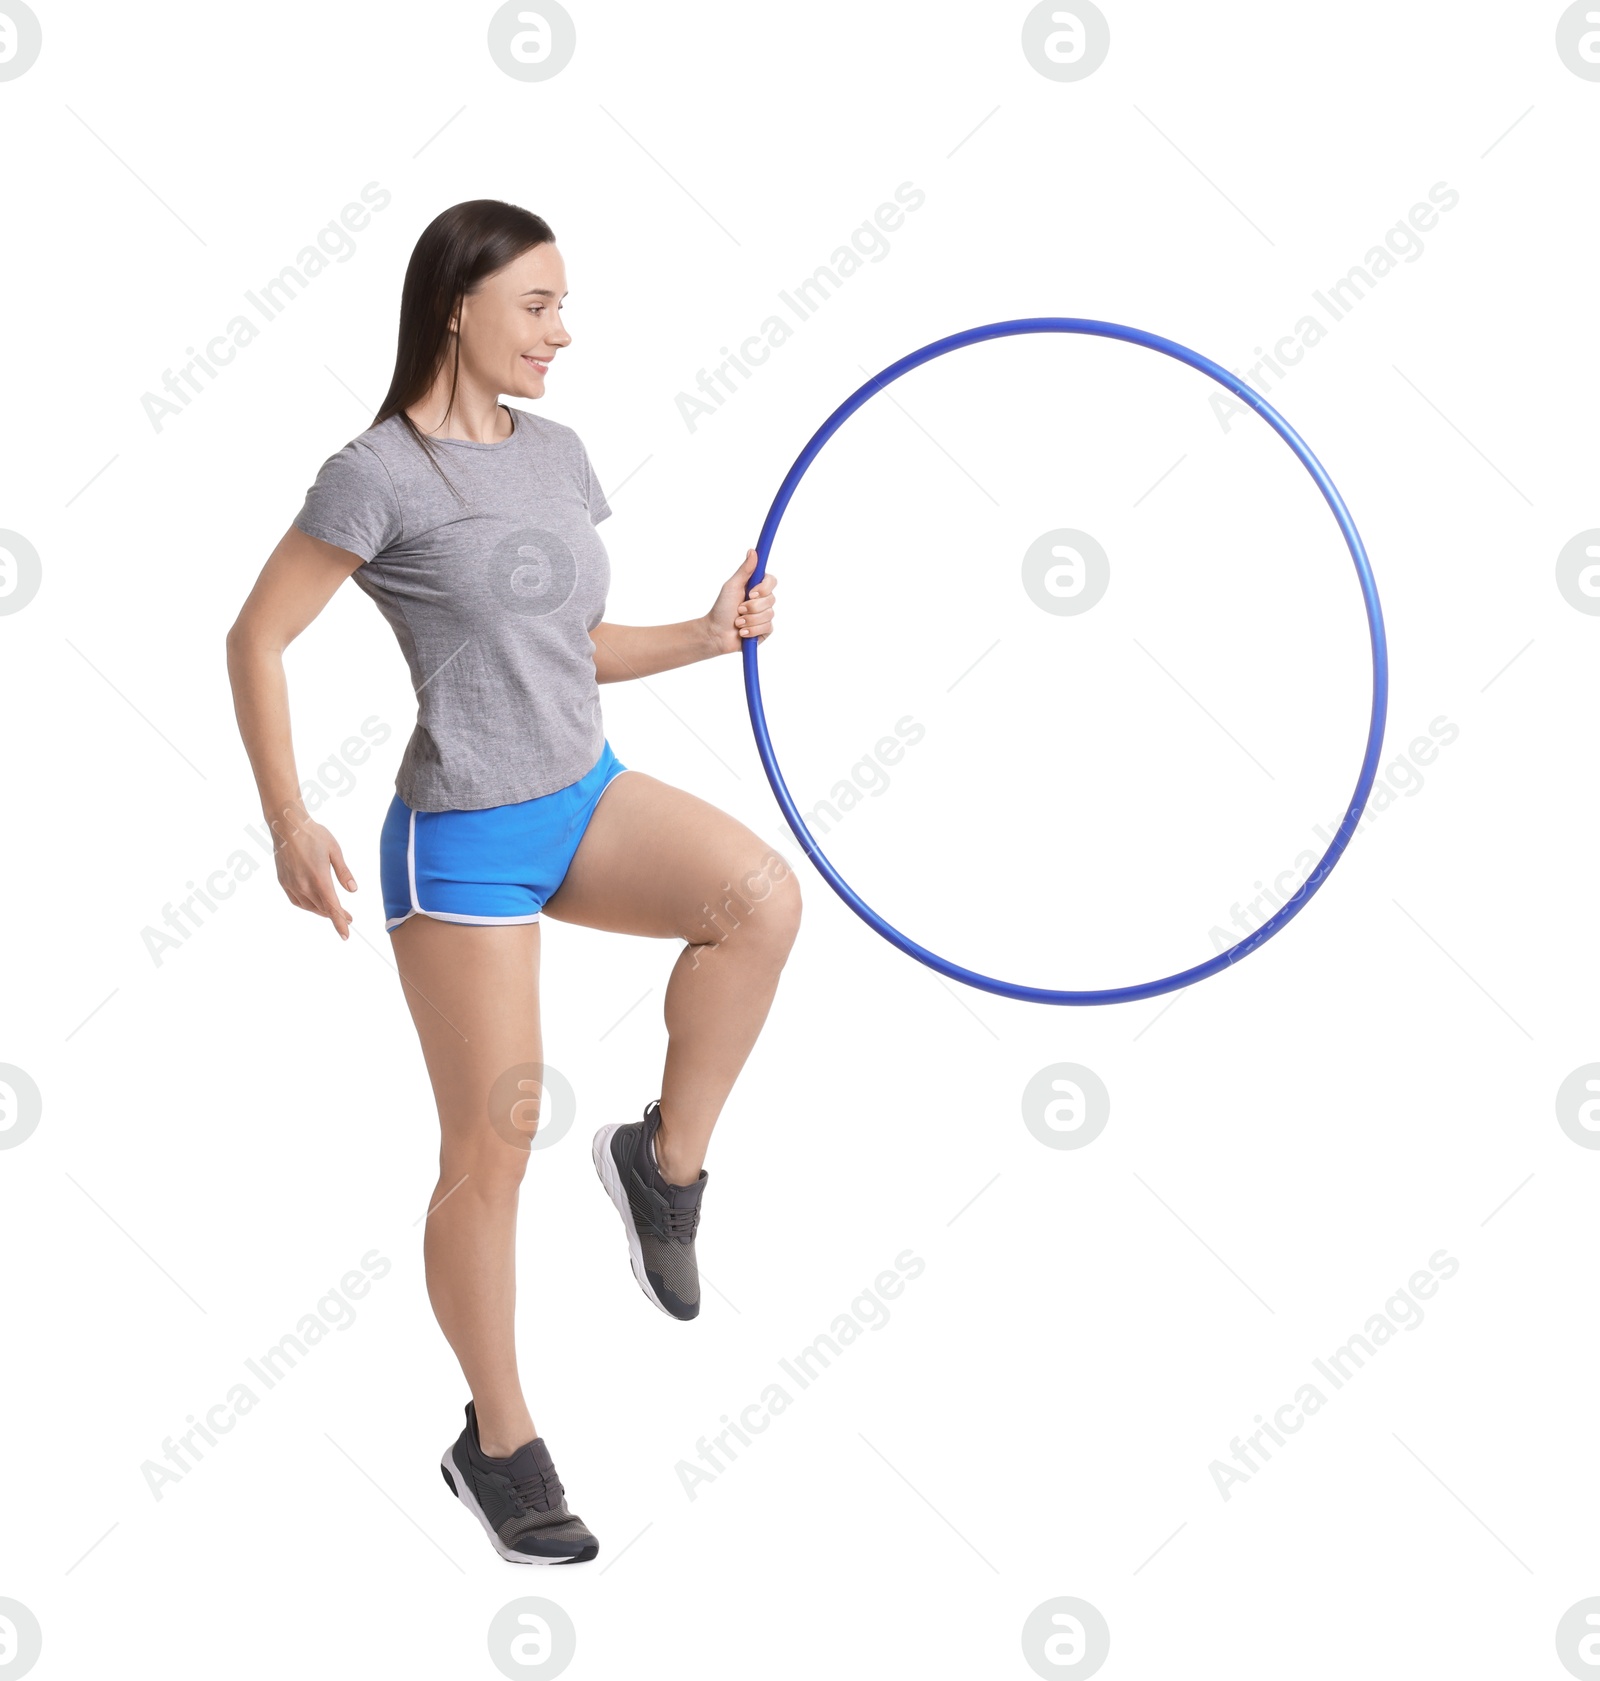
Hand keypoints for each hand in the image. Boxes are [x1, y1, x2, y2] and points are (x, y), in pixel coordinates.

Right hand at [272, 812, 356, 939]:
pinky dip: (307, 906)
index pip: (332, 907)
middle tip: (348, 918)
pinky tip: (314, 904)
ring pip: (309, 907)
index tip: (346, 935)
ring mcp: (292, 885)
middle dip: (336, 915)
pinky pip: (297, 901)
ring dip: (322, 911)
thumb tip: (353, 891)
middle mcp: (304, 885)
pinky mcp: (283, 882)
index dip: (339, 923)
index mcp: (319, 879)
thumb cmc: (314, 835)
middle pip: (322, 909)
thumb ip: (344, 873)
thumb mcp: (335, 851)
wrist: (287, 826)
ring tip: (333, 911)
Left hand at [704, 548, 776, 654]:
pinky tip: (742, 632)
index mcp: (756, 587)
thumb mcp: (732, 586)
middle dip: (752, 607)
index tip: (751, 593)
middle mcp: (762, 600)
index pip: (772, 581)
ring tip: (737, 622)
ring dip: (749, 620)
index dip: (763, 588)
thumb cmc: (721, 609)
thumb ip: (744, 570)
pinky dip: (751, 630)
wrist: (716, 633)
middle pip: (771, 599)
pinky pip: (767, 628)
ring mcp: (765, 616)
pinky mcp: (765, 630)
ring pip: (768, 615)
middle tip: (738, 610)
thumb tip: (752, 551)